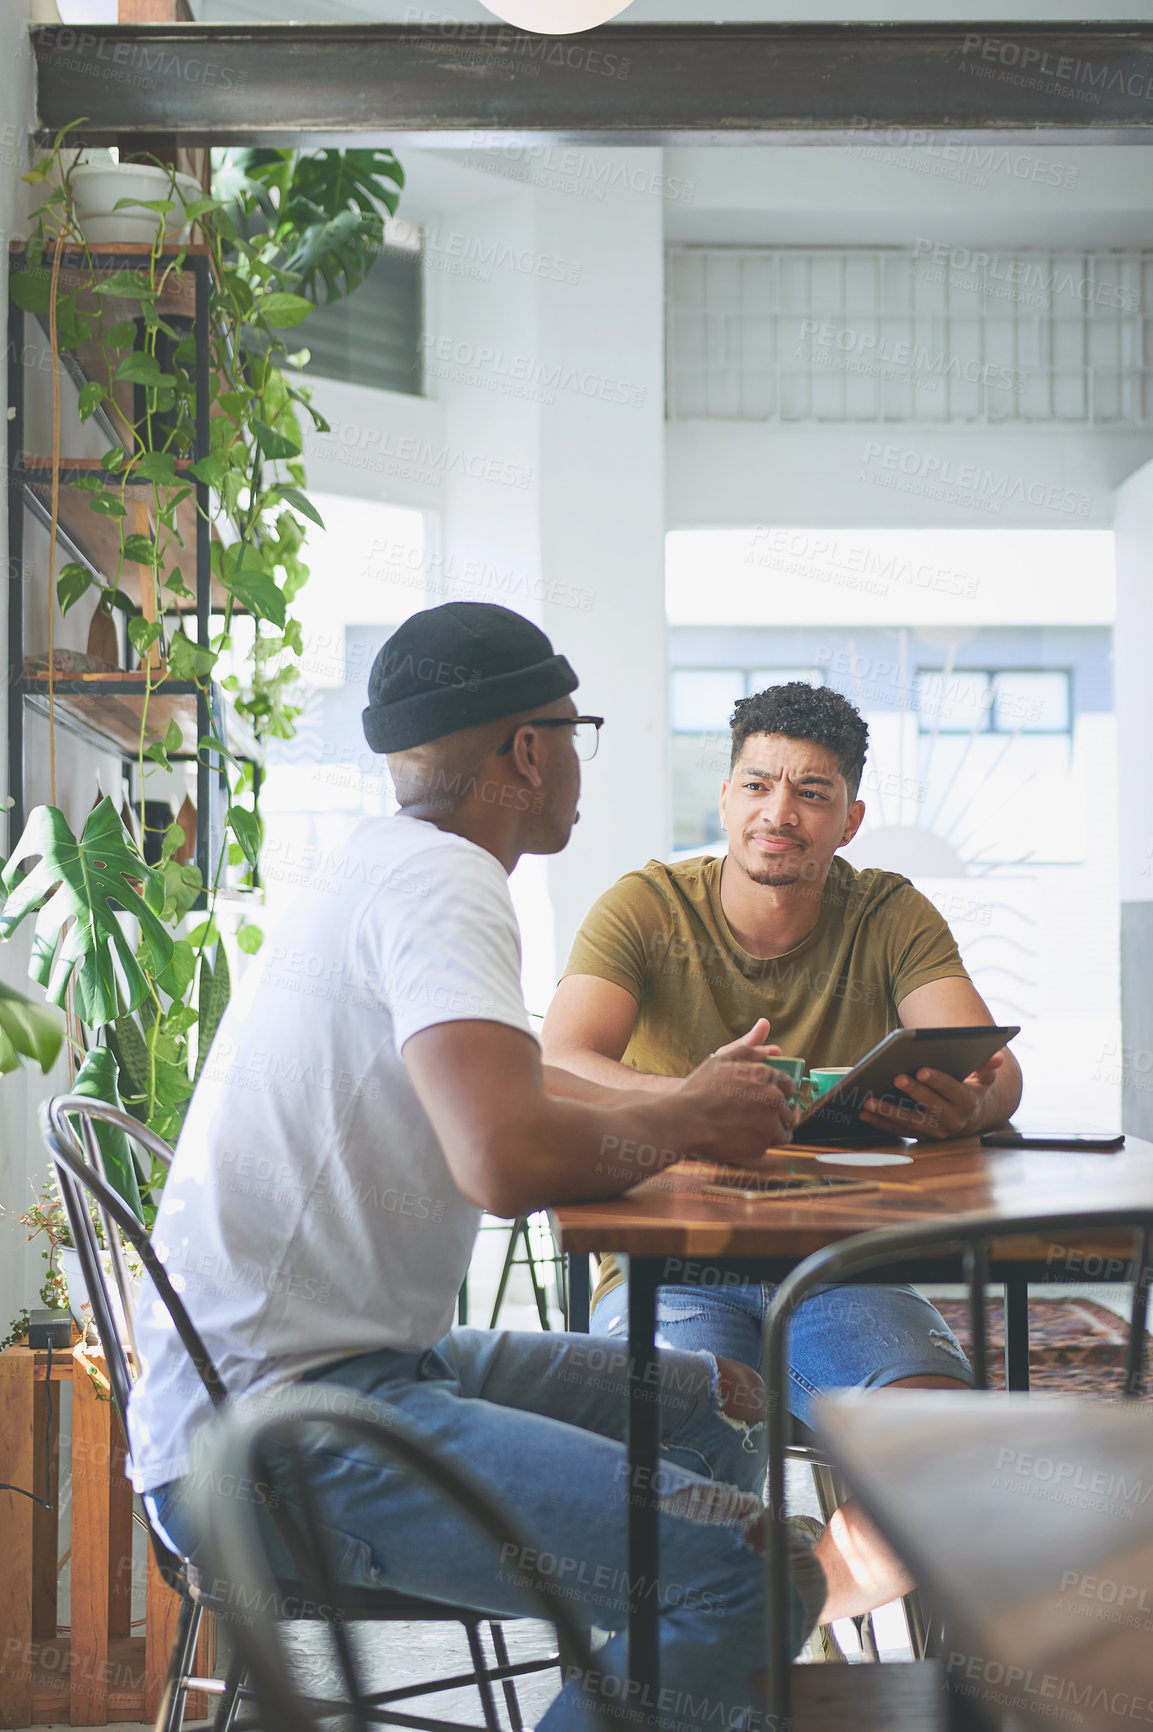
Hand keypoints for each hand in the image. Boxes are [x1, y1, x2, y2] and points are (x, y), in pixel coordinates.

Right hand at [677, 1018, 798, 1163]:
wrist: (685, 1120)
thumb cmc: (700, 1089)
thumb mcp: (722, 1059)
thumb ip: (749, 1049)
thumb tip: (772, 1045)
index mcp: (765, 1074)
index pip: (789, 1086)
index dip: (780, 1093)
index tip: (768, 1100)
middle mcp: (773, 1097)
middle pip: (788, 1109)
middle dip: (776, 1113)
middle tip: (753, 1116)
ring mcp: (770, 1122)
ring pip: (783, 1129)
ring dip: (771, 1130)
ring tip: (747, 1129)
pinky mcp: (763, 1144)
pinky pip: (771, 1145)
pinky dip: (761, 1144)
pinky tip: (743, 1139)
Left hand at [859, 1052, 1005, 1141]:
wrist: (974, 1115)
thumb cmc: (973, 1088)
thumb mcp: (984, 1076)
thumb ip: (987, 1066)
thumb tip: (996, 1057)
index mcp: (967, 1102)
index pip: (952, 1090)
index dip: (937, 1081)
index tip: (922, 1070)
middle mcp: (953, 1121)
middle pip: (930, 1106)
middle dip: (913, 1092)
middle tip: (896, 1077)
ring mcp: (937, 1132)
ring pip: (911, 1122)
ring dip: (889, 1112)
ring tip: (870, 1101)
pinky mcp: (922, 1138)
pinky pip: (899, 1131)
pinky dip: (881, 1124)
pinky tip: (865, 1113)